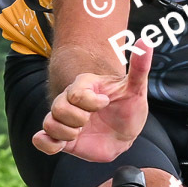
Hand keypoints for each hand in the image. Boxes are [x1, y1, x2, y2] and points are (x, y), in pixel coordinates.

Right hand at [32, 43, 151, 160]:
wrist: (125, 134)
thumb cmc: (129, 109)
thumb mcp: (136, 88)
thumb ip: (140, 67)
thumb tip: (145, 41)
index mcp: (84, 86)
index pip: (76, 93)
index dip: (92, 103)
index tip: (106, 103)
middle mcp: (70, 102)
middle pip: (59, 108)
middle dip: (79, 119)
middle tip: (91, 121)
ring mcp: (65, 120)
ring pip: (49, 123)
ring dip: (67, 133)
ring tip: (81, 133)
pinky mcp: (62, 139)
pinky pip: (41, 141)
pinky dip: (48, 144)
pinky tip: (62, 145)